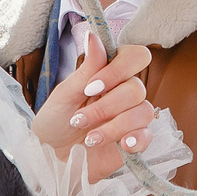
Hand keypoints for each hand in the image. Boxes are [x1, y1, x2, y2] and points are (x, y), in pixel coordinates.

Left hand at [29, 34, 158, 184]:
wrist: (49, 160)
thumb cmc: (54, 124)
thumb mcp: (64, 95)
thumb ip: (86, 69)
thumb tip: (93, 35)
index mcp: (108, 76)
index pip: (135, 57)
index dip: (118, 70)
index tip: (92, 88)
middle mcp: (124, 95)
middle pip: (137, 87)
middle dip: (106, 106)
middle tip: (79, 120)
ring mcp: (131, 119)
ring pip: (143, 111)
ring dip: (113, 126)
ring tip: (89, 139)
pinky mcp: (134, 143)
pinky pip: (148, 136)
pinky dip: (135, 140)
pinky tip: (121, 145)